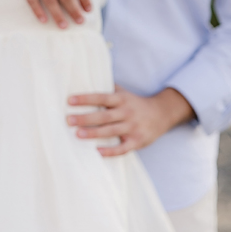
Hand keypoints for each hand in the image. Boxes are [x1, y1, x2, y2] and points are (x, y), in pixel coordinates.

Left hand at [66, 86, 194, 156]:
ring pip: (111, 131)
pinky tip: (97, 152)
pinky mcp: (138, 141)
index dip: (85, 99)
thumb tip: (84, 79)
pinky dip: (110, 151)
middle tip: (68, 120)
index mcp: (121, 99)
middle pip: (104, 116)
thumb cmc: (134, 103)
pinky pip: (123, 148)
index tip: (69, 100)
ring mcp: (133, 128)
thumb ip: (106, 88)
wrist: (162, 114)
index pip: (101, 97)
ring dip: (94, 133)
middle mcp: (127, 113)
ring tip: (78, 134)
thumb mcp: (123, 92)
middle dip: (85, 118)